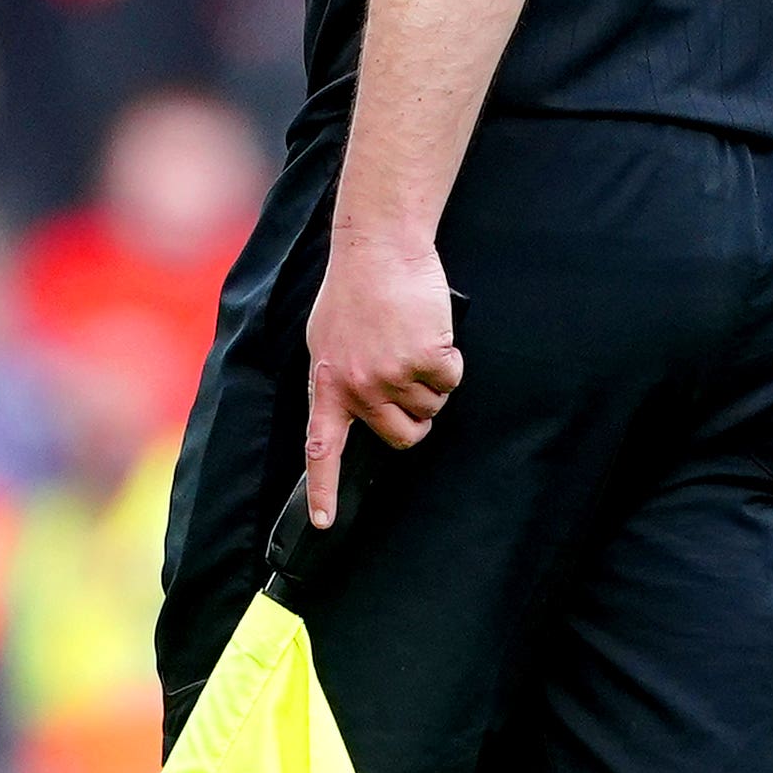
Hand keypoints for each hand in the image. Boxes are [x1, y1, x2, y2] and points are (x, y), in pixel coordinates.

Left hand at [303, 235, 460, 528]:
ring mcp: (389, 377)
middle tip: (408, 375)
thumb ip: (340, 379)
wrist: (377, 249)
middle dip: (414, 416)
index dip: (324, 490)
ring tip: (409, 338)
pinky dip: (449, 357)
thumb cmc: (355, 290)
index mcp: (328, 383)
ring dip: (430, 379)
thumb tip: (351, 413)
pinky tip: (428, 330)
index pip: (321, 448)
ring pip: (430, 407)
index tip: (324, 524)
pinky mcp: (423, 362)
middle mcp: (356, 388)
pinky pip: (451, 379)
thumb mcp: (329, 339)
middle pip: (401, 436)